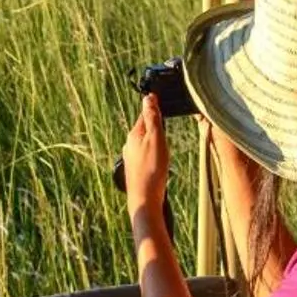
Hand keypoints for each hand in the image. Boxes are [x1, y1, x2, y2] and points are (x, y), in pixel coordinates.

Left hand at [121, 94, 172, 209]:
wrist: (145, 199)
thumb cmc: (152, 169)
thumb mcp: (156, 139)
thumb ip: (152, 118)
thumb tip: (148, 98)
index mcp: (133, 134)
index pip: (144, 115)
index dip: (154, 109)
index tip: (162, 102)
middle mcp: (129, 144)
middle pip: (144, 129)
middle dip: (156, 127)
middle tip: (166, 126)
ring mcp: (131, 158)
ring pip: (145, 143)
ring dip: (155, 141)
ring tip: (164, 145)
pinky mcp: (135, 169)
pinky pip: (145, 155)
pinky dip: (153, 154)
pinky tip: (159, 162)